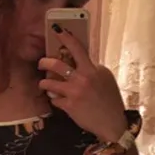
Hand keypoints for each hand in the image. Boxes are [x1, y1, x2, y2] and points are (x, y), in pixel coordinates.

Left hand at [38, 28, 128, 142]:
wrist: (112, 124)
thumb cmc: (111, 101)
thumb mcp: (106, 79)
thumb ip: (94, 69)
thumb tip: (82, 61)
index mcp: (92, 70)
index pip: (77, 49)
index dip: (66, 37)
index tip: (57, 30)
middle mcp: (82, 79)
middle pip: (56, 64)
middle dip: (44, 62)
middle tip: (42, 63)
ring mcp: (74, 93)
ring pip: (49, 82)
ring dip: (44, 83)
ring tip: (45, 84)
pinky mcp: (68, 106)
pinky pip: (54, 99)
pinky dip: (55, 99)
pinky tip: (58, 101)